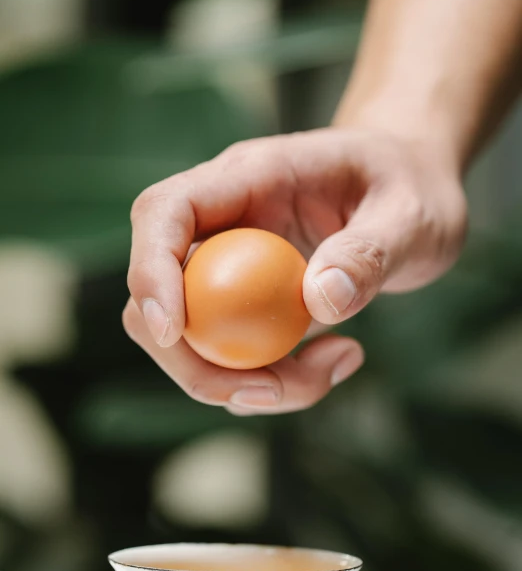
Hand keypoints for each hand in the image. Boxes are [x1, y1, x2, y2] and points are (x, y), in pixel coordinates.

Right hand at [124, 127, 466, 413]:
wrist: (411, 196)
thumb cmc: (411, 188)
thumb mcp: (413, 214)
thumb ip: (371, 251)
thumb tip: (321, 300)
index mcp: (248, 179)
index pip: (164, 213)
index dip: (151, 272)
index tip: (172, 333)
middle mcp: (225, 226)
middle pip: (158, 297)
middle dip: (198, 363)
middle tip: (277, 391)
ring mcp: (230, 272)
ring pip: (192, 344)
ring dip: (248, 383)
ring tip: (341, 361)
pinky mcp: (247, 310)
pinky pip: (233, 361)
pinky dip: (277, 382)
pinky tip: (339, 356)